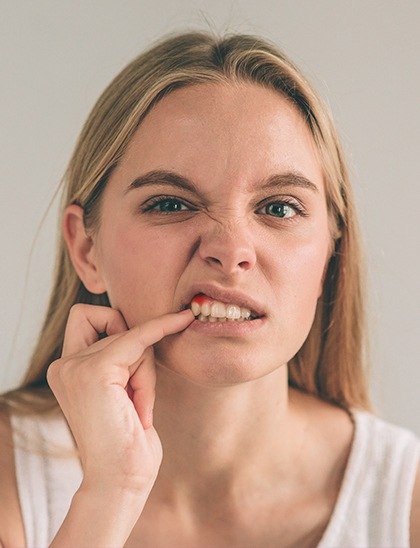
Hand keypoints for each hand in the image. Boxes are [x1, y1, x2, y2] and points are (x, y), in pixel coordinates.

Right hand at [46, 303, 193, 495]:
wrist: (120, 481)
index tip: (146, 320)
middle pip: (115, 327)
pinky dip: (162, 328)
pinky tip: (182, 320)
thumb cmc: (126, 443)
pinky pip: (139, 337)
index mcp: (66, 370)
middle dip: (138, 357)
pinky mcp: (96, 371)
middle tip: (136, 398)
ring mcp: (75, 367)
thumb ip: (118, 360)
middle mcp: (63, 366)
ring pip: (131, 338)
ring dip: (146, 373)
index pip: (86, 318)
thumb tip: (143, 328)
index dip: (113, 319)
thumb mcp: (118, 392)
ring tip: (137, 410)